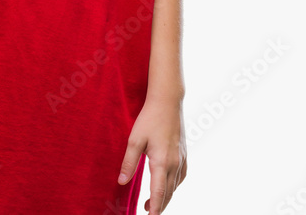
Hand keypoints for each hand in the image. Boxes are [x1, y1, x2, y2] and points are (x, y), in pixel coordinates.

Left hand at [117, 94, 187, 213]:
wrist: (167, 102)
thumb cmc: (149, 119)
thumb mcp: (134, 140)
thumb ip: (129, 162)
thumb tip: (122, 182)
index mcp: (162, 162)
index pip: (158, 192)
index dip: (154, 208)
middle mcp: (175, 164)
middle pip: (168, 192)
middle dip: (159, 205)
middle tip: (147, 212)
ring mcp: (181, 159)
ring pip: (175, 186)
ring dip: (166, 196)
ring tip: (154, 203)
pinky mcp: (184, 153)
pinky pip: (181, 176)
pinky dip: (174, 185)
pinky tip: (169, 185)